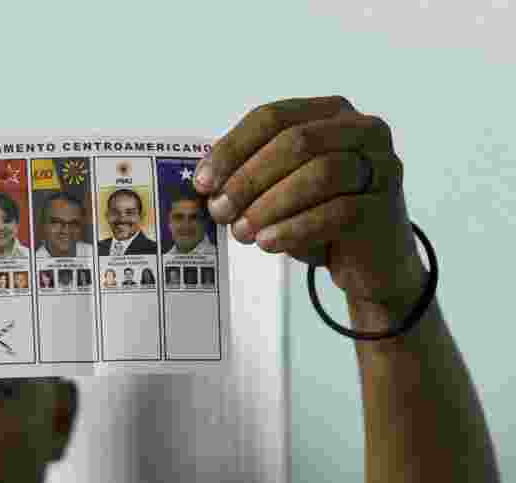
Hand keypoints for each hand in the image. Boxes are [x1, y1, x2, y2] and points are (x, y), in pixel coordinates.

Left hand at [194, 96, 425, 308]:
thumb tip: (205, 186)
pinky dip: (295, 228)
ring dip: (270, 204)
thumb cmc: (318, 218)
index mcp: (331, 113)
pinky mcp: (385, 206)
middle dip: (248, 178)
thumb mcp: (281, 189)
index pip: (272, 117)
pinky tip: (268, 243)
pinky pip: (336, 212)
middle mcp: (362, 131)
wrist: (369, 263)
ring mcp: (381, 166)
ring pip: (319, 174)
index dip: (232, 148)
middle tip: (219, 211)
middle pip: (295, 142)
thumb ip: (249, 177)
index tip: (202, 182)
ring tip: (241, 232)